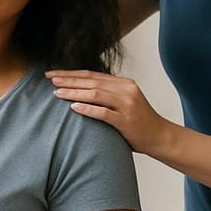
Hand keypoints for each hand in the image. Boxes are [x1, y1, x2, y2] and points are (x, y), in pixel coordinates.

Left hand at [47, 70, 174, 154]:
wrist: (160, 137)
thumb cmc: (138, 122)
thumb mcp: (124, 102)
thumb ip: (108, 94)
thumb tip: (81, 90)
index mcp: (123, 83)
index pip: (92, 74)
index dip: (71, 73)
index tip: (53, 73)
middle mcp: (126, 90)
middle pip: (91, 81)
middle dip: (68, 79)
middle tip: (49, 79)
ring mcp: (127, 105)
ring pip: (95, 94)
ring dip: (74, 93)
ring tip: (57, 93)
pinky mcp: (126, 121)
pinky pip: (103, 113)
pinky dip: (87, 109)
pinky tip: (73, 108)